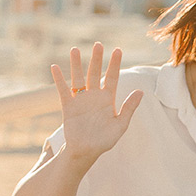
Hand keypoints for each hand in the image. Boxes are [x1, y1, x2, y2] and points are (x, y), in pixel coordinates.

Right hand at [51, 43, 143, 161]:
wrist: (87, 151)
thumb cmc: (105, 140)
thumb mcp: (121, 124)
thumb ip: (129, 107)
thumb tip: (141, 91)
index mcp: (108, 99)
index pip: (112, 78)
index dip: (115, 64)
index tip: (118, 50)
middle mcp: (94, 96)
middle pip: (95, 73)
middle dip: (97, 59)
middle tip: (98, 44)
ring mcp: (80, 100)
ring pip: (78, 78)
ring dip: (76, 65)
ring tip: (75, 49)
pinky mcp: (68, 107)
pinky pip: (63, 91)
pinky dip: (59, 80)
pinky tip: (55, 67)